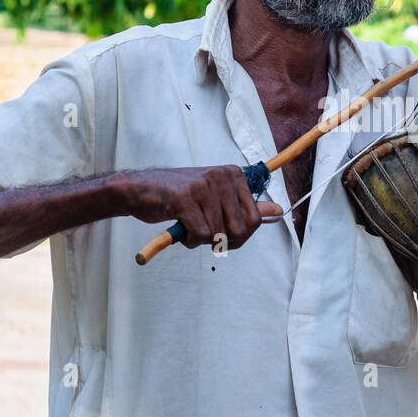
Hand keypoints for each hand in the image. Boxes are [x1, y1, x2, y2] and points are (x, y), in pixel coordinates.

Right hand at [121, 165, 281, 249]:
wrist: (139, 190)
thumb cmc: (179, 196)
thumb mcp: (215, 197)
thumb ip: (244, 205)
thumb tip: (278, 210)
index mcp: (234, 174)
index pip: (255, 218)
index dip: (241, 235)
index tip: (224, 234)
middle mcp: (222, 176)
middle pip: (240, 229)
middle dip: (224, 241)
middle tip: (205, 235)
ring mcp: (204, 186)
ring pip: (219, 234)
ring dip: (203, 241)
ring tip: (189, 228)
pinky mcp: (185, 199)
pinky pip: (201, 234)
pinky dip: (191, 241)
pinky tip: (182, 231)